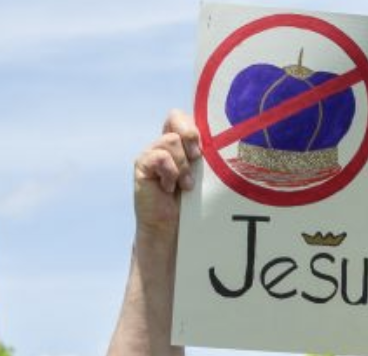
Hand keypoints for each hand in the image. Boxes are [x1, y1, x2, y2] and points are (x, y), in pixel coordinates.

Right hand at [132, 110, 199, 244]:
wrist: (173, 229)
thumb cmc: (194, 203)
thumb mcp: (206, 176)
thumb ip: (209, 157)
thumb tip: (225, 142)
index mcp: (181, 142)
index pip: (183, 115)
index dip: (194, 125)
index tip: (204, 149)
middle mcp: (165, 143)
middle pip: (176, 116)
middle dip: (191, 136)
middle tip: (197, 159)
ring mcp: (152, 152)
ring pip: (172, 141)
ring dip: (183, 165)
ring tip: (185, 185)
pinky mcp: (142, 164)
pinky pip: (160, 156)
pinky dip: (170, 173)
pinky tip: (169, 188)